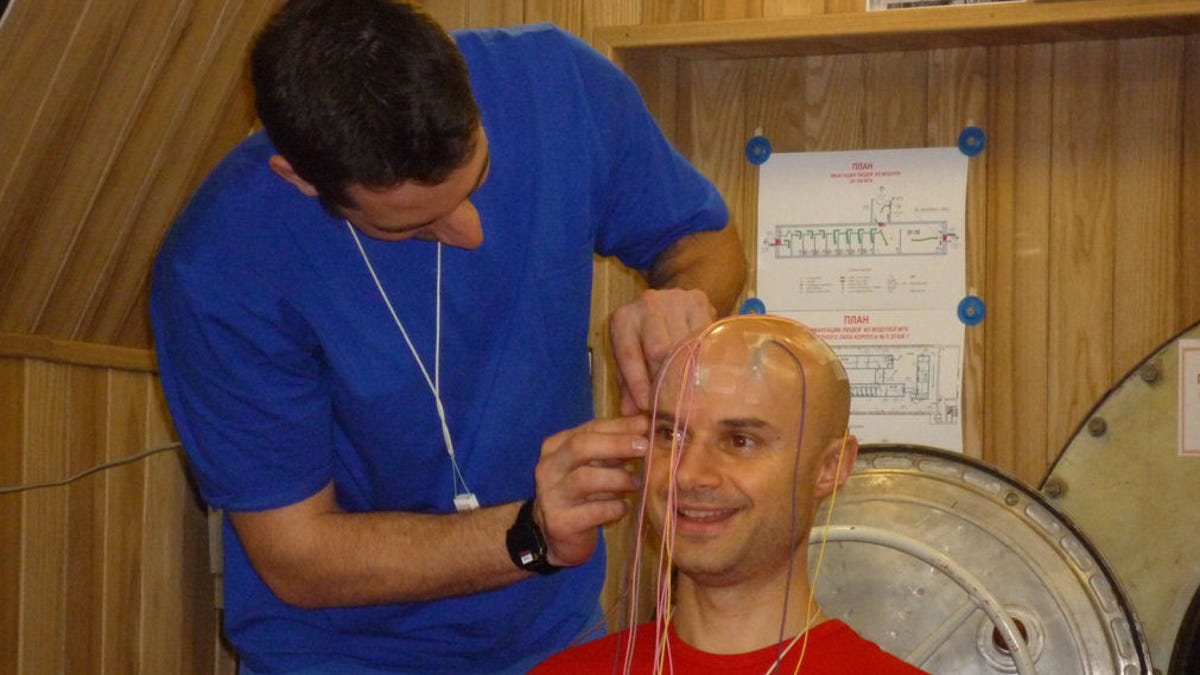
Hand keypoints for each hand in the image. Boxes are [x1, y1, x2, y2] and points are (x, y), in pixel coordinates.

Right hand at [533, 415, 649, 566]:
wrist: (555, 536)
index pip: (588, 428)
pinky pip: (593, 511)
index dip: (618, 426)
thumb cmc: (581, 494)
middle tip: (644, 447)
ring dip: (618, 478)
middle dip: (616, 444)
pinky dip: (615, 507)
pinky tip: (624, 507)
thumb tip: (644, 422)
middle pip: (580, 447)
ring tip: (636, 483)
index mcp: (555, 447)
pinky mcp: (560, 522)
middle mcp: (547, 468)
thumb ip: (612, 444)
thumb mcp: (593, 465)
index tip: (645, 425)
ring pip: (585, 478)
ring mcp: (550, 496)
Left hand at [609, 288, 715, 414]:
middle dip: (666, 379)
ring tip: (692, 392)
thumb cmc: (644, 336)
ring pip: (685, 343)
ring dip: (689, 370)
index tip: (648, 406)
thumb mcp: (631, 356)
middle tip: (674, 404)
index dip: (638, 384)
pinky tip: (706, 369)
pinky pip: (705, 335)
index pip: (629, 355)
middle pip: (659, 349)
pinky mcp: (698, 301)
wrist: (668, 301)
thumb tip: (630, 414)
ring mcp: (675, 300)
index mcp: (623, 320)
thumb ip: (628, 384)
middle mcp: (647, 305)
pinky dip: (706, 355)